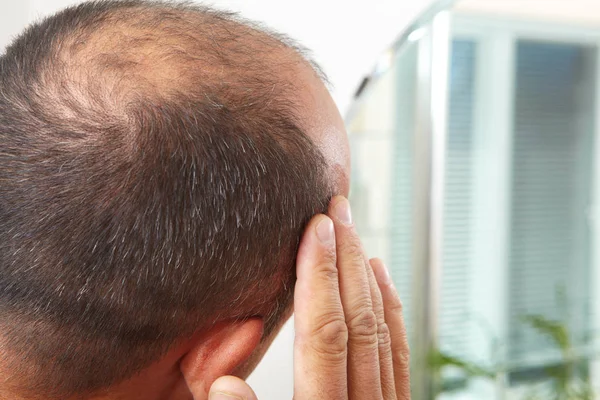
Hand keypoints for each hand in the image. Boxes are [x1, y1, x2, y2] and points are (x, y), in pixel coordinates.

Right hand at [208, 196, 409, 398]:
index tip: (315, 229)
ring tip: (351, 231)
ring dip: (365, 275)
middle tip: (337, 211)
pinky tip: (380, 275)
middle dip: (345, 258)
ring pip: (380, 330)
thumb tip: (227, 384)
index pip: (322, 332)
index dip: (318, 276)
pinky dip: (390, 307)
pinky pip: (398, 350)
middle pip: (357, 321)